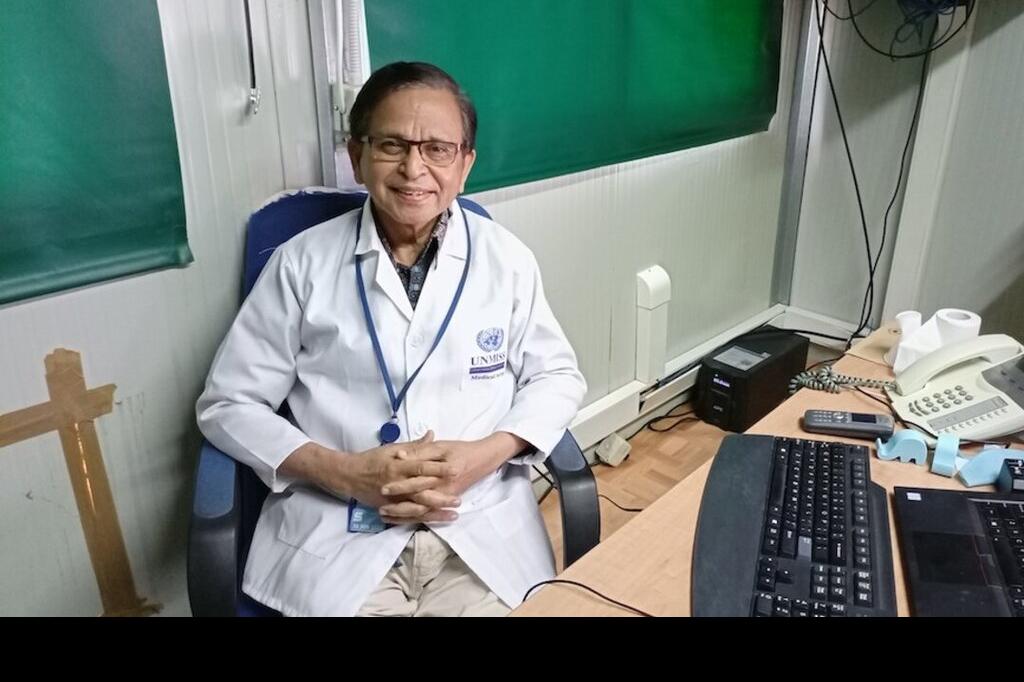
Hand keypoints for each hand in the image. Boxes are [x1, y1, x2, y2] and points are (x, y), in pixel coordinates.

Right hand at [335, 432, 463, 516]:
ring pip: (417, 508)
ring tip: (453, 514)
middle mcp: (396, 484)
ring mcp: (393, 499)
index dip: (439, 469)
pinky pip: (408, 517)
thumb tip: (432, 435)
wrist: (349, 475)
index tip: (456, 470)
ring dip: (436, 512)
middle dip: (442, 497)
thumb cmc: (372, 459)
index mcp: (398, 466)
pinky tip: (436, 521)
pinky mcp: (389, 508)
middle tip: (459, 499)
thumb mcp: (392, 448)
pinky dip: (422, 520)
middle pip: (422, 492)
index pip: (422, 468)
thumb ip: (414, 446)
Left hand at [377, 433, 526, 524]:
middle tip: (379, 507)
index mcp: (439, 473)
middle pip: (416, 500)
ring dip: (402, 514)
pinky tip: (398, 519)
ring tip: (384, 514)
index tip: (381, 487)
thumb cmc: (460, 450)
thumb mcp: (441, 446)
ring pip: (421, 511)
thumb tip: (401, 455)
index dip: (399, 485)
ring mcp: (444, 497)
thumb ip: (421, 450)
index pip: (415, 481)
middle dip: (397, 505)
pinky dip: (412, 517)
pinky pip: (428, 513)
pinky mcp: (445, 501)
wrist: (483, 459)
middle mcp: (442, 489)